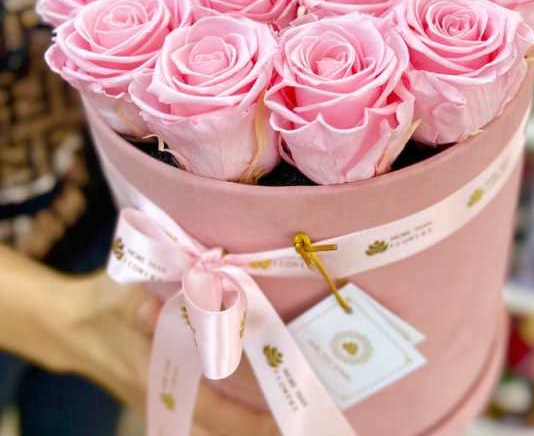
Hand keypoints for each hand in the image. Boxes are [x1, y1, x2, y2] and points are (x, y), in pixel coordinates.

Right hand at [0, 245, 277, 434]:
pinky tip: (242, 404)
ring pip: (202, 426)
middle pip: (212, 428)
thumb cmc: (99, 302)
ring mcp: (155, 397)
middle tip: (293, 416)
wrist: (66, 325)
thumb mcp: (123, 290)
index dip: (247, 419)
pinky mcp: (153, 393)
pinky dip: (220, 416)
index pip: (211, 408)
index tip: (281, 419)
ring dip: (237, 424)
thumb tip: (196, 286)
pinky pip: (192, 415)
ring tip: (275, 414)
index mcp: (155, 370)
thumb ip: (155, 291)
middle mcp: (159, 393)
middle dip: (252, 428)